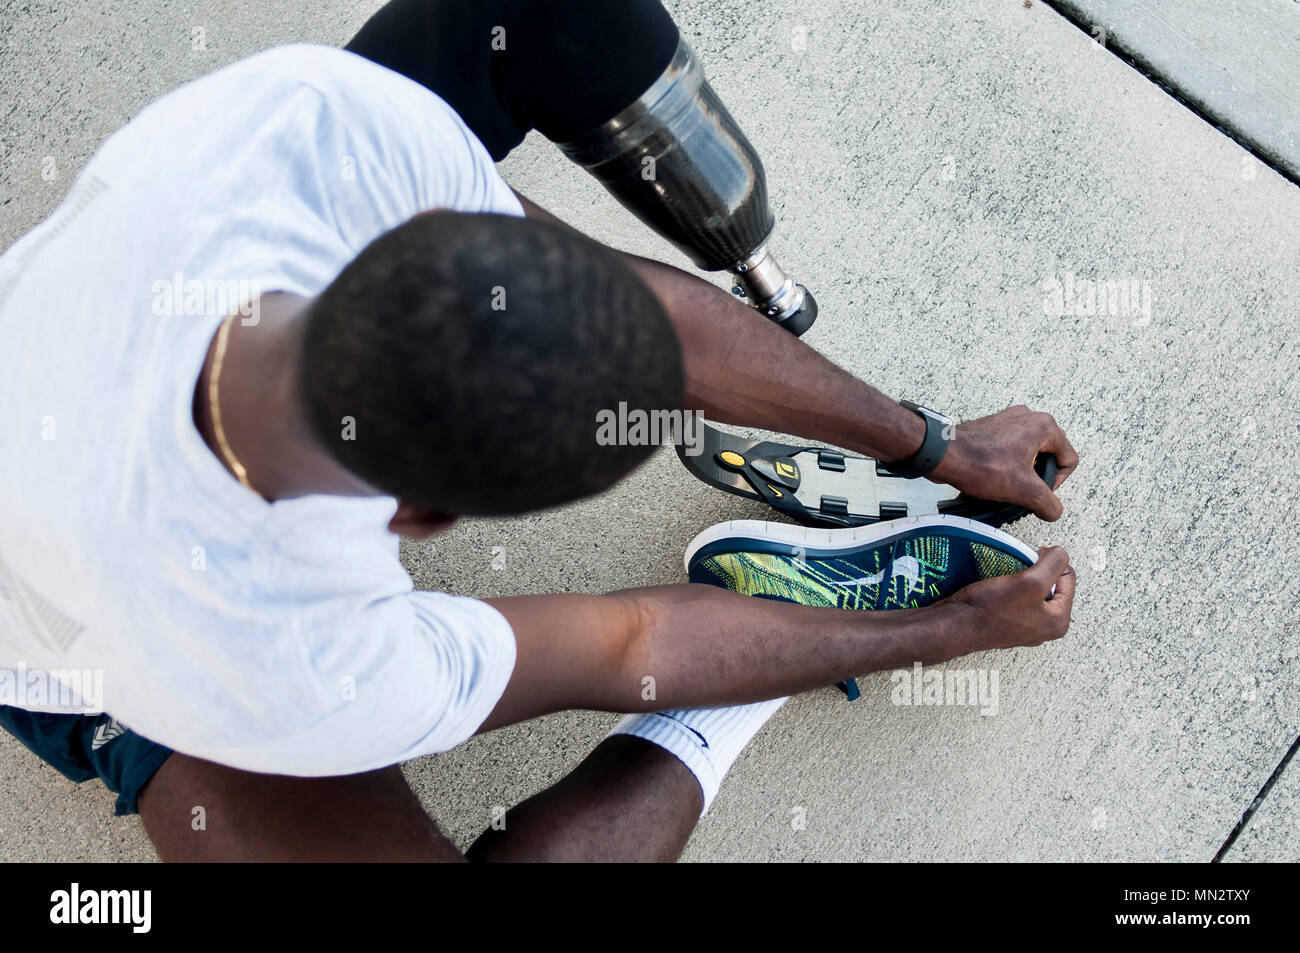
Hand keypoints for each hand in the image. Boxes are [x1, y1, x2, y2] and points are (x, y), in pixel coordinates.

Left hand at [929, 405, 1078, 520]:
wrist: (942, 455)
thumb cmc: (980, 464)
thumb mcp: (1024, 490)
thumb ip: (1048, 503)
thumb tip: (1053, 511)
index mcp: (1044, 425)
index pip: (1068, 459)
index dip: (1057, 482)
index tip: (1040, 493)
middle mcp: (1028, 417)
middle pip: (1050, 455)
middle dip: (1039, 476)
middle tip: (1023, 489)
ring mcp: (1009, 420)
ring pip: (1030, 452)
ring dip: (1023, 471)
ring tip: (1007, 483)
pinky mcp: (992, 428)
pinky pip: (1011, 448)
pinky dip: (1008, 463)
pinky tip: (995, 476)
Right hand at [944, 546, 1075, 652]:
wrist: (955, 626)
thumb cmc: (989, 611)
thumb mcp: (1031, 581)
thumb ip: (1054, 563)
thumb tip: (1062, 554)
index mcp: (1058, 621)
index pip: (1068, 577)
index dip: (1051, 561)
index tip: (1032, 559)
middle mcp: (1044, 628)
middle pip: (1051, 584)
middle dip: (1037, 571)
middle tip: (1020, 570)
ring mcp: (1025, 627)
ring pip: (1033, 590)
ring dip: (1022, 579)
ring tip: (1008, 578)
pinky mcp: (1007, 623)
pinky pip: (1017, 598)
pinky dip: (1010, 588)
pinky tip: (999, 588)